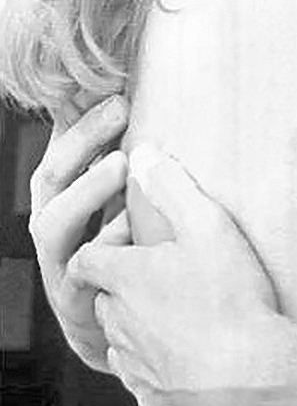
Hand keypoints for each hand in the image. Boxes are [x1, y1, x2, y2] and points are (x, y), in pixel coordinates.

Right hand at [29, 94, 129, 370]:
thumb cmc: (122, 246)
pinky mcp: (73, 298)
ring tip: (120, 164)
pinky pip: (82, 271)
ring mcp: (57, 260)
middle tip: (120, 107)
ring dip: (86, 190)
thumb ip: (120, 151)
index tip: (107, 77)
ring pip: (55, 222)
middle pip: (51, 173)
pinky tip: (131, 226)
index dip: (75, 110)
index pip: (60, 141)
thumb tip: (136, 93)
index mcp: (61, 190)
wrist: (115, 327)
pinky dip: (107, 246)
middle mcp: (51, 220)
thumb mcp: (118, 195)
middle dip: (82, 138)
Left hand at [71, 147, 281, 405]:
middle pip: (106, 304)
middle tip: (169, 281)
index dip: (103, 251)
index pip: (86, 261)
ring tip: (187, 323)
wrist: (254, 383)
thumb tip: (144, 152)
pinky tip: (200, 367)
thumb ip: (174, 186)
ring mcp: (136, 373)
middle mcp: (119, 328)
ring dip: (144, 335)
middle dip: (127, 293)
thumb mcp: (209, 226)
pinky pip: (151, 391)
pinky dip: (166, 378)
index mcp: (125, 282)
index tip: (129, 247)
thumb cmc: (232, 300)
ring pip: (126, 348)